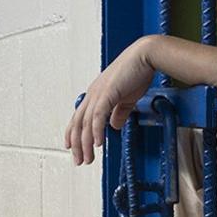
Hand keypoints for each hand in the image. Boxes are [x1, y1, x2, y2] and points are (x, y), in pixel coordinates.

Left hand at [64, 37, 156, 164]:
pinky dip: (96, 131)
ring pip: (85, 123)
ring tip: (88, 158)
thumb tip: (113, 126)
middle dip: (77, 145)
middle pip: (78, 124)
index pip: (78, 118)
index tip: (71, 148)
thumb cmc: (137, 73)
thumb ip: (118, 112)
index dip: (73, 134)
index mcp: (95, 94)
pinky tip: (98, 143)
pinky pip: (98, 116)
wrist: (145, 56)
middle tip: (79, 161)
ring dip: (86, 143)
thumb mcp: (126, 98)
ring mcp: (98, 93)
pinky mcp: (107, 93)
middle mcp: (92, 94)